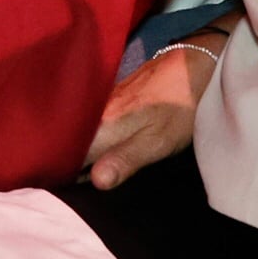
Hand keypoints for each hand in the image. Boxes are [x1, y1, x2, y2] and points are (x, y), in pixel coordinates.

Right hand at [82, 36, 216, 189]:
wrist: (191, 67)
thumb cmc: (177, 108)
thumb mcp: (157, 142)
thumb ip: (125, 160)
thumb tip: (97, 181)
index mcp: (100, 127)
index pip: (67, 158)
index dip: (66, 177)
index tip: (73, 192)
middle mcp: (91, 115)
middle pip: (69, 147)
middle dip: (71, 166)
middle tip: (90, 182)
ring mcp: (99, 106)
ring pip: (79, 137)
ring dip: (82, 154)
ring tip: (96, 170)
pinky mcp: (108, 101)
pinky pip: (90, 127)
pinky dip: (93, 140)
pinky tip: (107, 149)